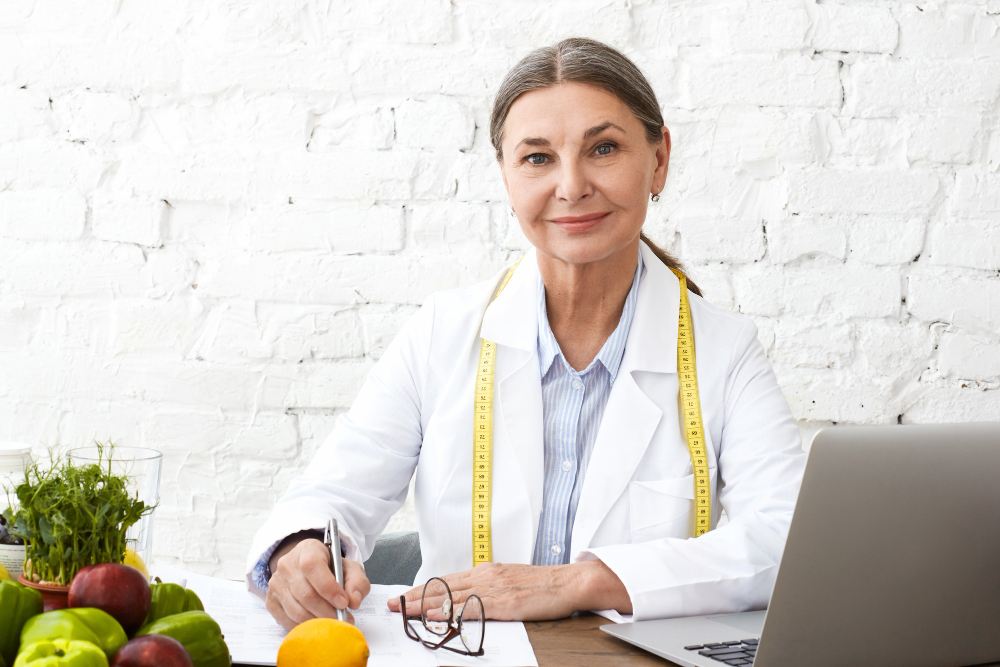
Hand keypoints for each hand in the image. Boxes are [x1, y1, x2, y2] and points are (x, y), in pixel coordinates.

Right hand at [264, 538, 370, 630]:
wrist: (308, 569)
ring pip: (296, 610)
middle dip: (327, 611)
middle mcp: (287, 564)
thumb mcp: (349, 568)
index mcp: (308, 549)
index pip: (312, 566)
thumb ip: (357, 582)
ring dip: (318, 621)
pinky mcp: (271, 601)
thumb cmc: (330, 569)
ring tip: (333, 623)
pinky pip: (287, 620)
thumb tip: (354, 600)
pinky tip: (317, 623)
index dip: (328, 587)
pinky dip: (305, 626)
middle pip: (305, 593)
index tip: (343, 602)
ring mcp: (276, 583)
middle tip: (342, 619)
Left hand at [386, 561, 591, 621]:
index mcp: (486, 571)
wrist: (569, 582)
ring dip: (425, 605)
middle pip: (442, 587)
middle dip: (415, 597)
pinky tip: (438, 618)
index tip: (404, 596)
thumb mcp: (510, 580)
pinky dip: (452, 613)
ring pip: (451, 596)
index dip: (423, 589)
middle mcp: (485, 576)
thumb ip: (489, 587)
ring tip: (405, 612)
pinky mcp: (504, 603)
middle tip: (393, 604)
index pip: (446, 580)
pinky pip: (472, 609)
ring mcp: (493, 589)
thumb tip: (469, 599)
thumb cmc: (543, 585)